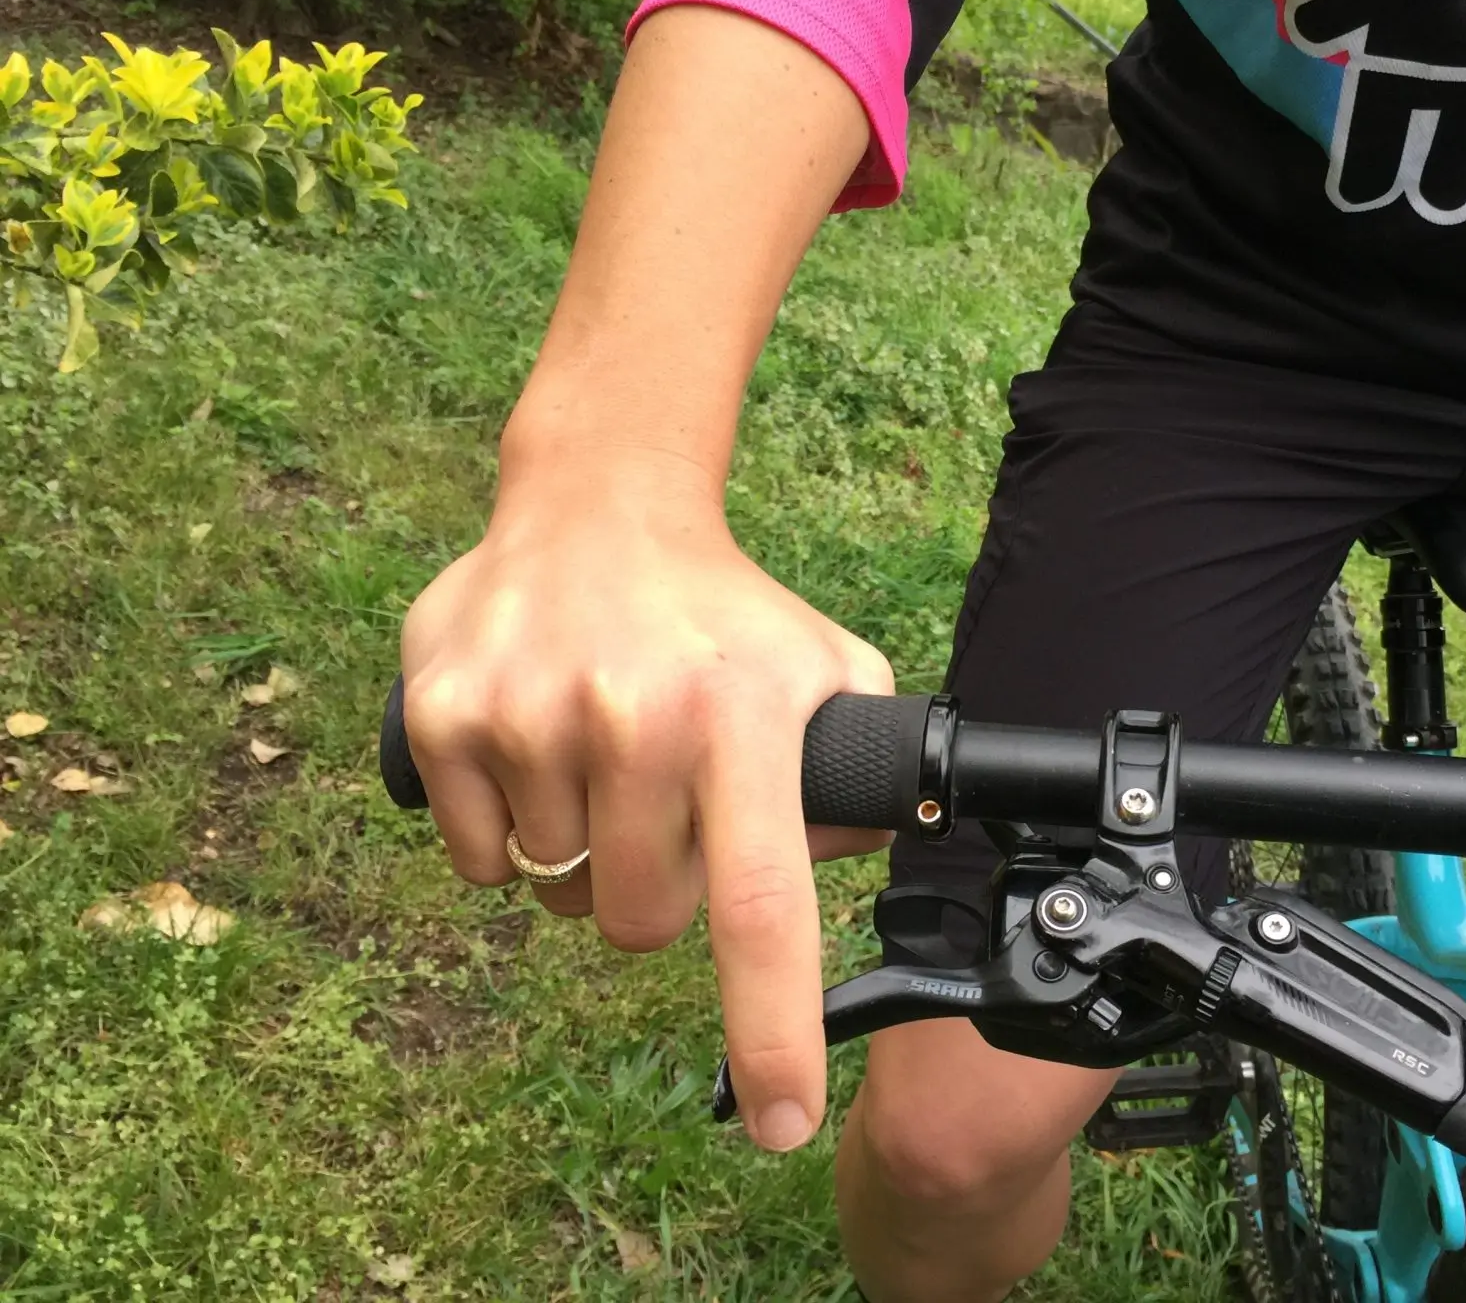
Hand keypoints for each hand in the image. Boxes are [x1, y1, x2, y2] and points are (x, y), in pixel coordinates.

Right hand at [399, 448, 893, 1152]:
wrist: (596, 503)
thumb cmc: (722, 610)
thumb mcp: (824, 667)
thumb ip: (859, 774)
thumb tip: (854, 867)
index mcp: (741, 717)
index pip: (760, 903)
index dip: (769, 1028)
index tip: (780, 1124)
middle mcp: (633, 719)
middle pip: (641, 925)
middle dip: (656, 892)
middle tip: (664, 803)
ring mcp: (529, 719)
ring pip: (558, 895)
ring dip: (584, 853)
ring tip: (605, 755)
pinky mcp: (443, 720)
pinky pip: (478, 864)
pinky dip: (510, 834)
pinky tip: (540, 751)